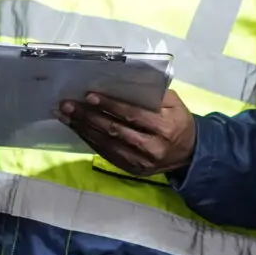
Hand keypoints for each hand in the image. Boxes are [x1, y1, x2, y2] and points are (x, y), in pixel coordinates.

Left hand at [56, 91, 195, 174]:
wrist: (189, 153)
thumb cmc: (179, 122)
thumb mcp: (175, 104)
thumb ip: (153, 95)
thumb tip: (122, 85)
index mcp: (165, 127)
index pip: (132, 115)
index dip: (110, 106)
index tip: (89, 96)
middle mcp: (152, 147)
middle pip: (115, 130)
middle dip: (88, 117)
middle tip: (67, 105)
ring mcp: (140, 162)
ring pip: (107, 144)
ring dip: (83, 129)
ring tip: (65, 116)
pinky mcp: (131, 170)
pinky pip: (107, 154)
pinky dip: (90, 140)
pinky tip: (78, 129)